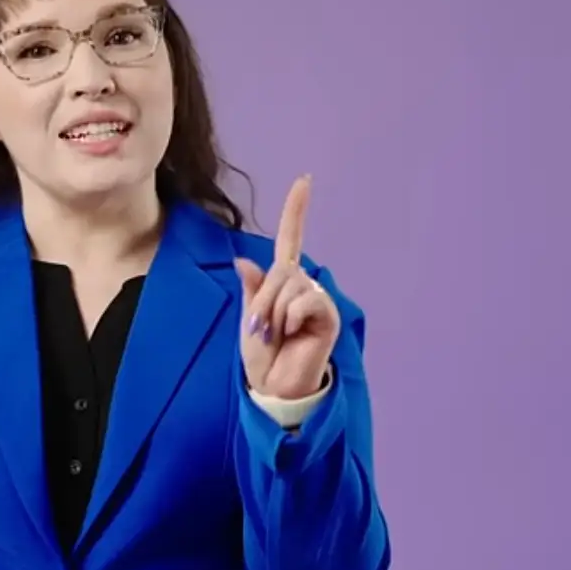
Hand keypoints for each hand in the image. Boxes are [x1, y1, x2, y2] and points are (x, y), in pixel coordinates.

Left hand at [234, 174, 340, 399]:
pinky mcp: (327, 314)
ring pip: (288, 286)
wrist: (276, 388)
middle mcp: (302, 286)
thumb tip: (243, 260)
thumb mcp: (247, 320)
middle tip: (264, 330)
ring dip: (274, 314)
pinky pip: (303, 301)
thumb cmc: (262, 357)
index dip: (296, 211)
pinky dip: (291, 318)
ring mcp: (316, 300)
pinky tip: (296, 335)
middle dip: (263, 302)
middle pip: (279, 270)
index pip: (289, 240)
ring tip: (280, 337)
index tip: (305, 181)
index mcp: (281, 284)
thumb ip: (250, 291)